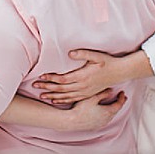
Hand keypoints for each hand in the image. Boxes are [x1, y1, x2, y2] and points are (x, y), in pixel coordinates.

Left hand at [32, 49, 146, 104]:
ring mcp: (85, 92)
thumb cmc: (107, 62)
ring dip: (52, 96)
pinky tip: (55, 101)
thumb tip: (70, 53)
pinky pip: (73, 99)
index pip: (63, 79)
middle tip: (34, 85)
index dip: (51, 78)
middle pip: (61, 88)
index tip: (41, 76)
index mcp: (83, 76)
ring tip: (41, 95)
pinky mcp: (87, 94)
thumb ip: (82, 53)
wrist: (120, 72)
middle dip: (47, 87)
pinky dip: (62, 100)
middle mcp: (83, 86)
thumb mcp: (96, 55)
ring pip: (65, 96)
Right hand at [54, 89, 128, 131]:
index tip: (123, 93)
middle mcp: (107, 119)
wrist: (72, 121)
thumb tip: (110, 90)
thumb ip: (103, 93)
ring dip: (112, 109)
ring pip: (110, 115)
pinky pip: (104, 119)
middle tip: (120, 98)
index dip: (122, 98)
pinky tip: (102, 112)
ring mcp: (102, 123)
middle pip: (116, 110)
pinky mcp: (96, 126)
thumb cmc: (81, 109)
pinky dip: (106, 114)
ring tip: (111, 104)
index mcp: (108, 112)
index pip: (119, 104)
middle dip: (118, 103)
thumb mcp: (92, 98)